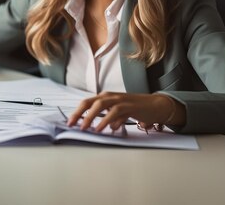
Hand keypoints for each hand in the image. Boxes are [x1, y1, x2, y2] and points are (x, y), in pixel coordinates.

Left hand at [66, 92, 185, 132]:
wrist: (156, 106)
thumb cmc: (136, 109)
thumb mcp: (119, 115)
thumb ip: (109, 119)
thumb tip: (101, 127)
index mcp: (105, 97)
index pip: (86, 103)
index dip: (77, 112)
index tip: (69, 122)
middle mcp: (110, 96)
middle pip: (89, 102)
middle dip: (78, 113)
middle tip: (71, 124)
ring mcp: (119, 99)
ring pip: (100, 104)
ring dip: (90, 117)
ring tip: (84, 128)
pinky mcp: (129, 105)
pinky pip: (114, 111)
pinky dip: (106, 120)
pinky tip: (101, 128)